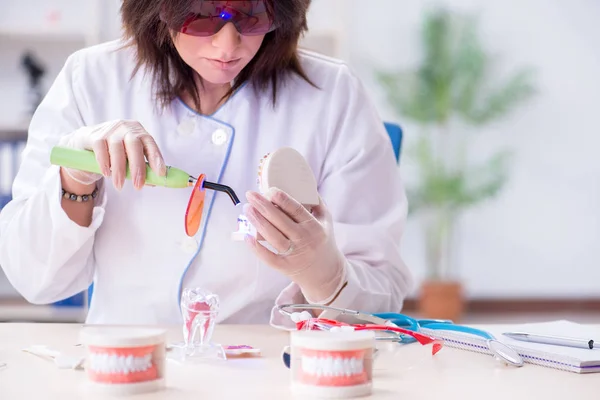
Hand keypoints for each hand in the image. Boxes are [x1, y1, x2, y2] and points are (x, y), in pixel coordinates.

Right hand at [59, 120, 165, 189]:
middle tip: (138, 186)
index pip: (150, 144)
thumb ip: (140, 168)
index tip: (160, 173)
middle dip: (138, 167)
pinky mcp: (95, 135)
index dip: (156, 158)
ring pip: (117, 149)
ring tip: (119, 186)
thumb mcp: (129, 158)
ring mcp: (110, 130)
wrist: (87, 142)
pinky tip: (106, 174)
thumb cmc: (115, 152)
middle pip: (134, 145)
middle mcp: (126, 128)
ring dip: (119, 170)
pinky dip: (104, 163)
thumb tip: (153, 182)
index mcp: (139, 133)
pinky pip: (101, 149)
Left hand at [244, 188, 346, 303]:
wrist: (327, 273)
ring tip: (247, 209)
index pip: (297, 210)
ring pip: (273, 237)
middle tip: (251, 195)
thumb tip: (303, 183)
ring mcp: (295, 255)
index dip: (283, 199)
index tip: (269, 190)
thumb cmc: (322, 241)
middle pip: (281, 221)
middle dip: (263, 206)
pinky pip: (269, 258)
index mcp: (315, 227)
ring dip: (258, 222)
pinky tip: (247, 237)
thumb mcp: (326, 220)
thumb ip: (316, 203)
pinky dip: (257, 248)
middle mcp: (305, 240)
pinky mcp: (286, 267)